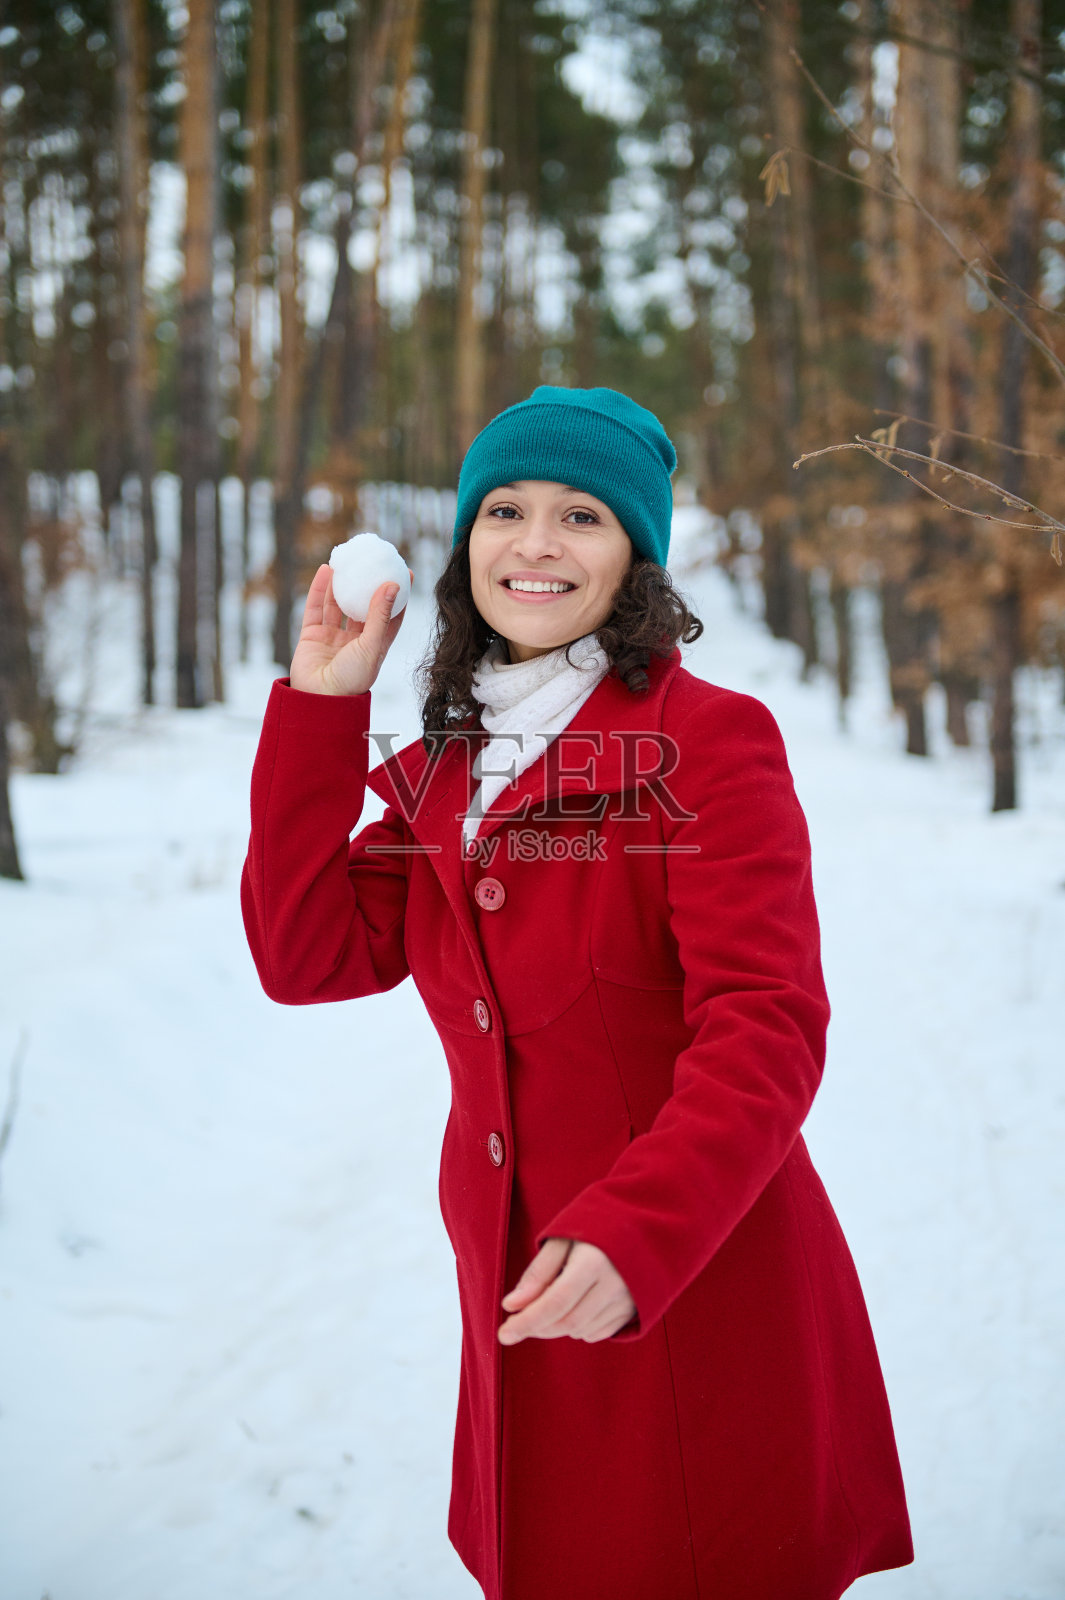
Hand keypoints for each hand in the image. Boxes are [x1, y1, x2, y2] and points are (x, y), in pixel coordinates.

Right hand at [289, 563, 412, 696]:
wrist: (319, 700)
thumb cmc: (352, 679)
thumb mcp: (372, 645)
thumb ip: (380, 615)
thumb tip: (393, 584)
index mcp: (376, 646)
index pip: (390, 615)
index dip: (398, 594)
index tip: (404, 571)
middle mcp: (356, 641)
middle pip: (364, 606)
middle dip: (368, 584)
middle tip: (375, 559)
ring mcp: (333, 638)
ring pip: (338, 604)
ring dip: (343, 583)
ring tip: (349, 560)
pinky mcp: (312, 636)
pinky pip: (316, 608)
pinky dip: (320, 589)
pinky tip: (327, 570)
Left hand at [497, 1238, 636, 1345]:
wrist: (643, 1222)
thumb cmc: (596, 1225)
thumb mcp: (563, 1238)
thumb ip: (538, 1273)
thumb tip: (511, 1305)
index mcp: (593, 1261)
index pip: (554, 1303)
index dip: (527, 1322)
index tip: (504, 1334)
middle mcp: (614, 1285)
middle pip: (567, 1321)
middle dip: (537, 1327)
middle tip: (517, 1322)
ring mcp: (627, 1300)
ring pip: (581, 1330)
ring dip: (557, 1326)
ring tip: (551, 1302)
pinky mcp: (635, 1309)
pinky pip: (598, 1332)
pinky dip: (578, 1328)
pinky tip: (574, 1307)